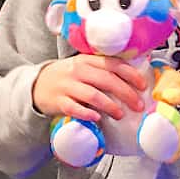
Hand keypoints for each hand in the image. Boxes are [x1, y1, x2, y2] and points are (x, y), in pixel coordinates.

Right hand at [33, 55, 147, 122]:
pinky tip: (96, 118)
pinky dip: (87, 113)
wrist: (36, 85)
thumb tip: (133, 78)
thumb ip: (103, 69)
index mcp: (87, 60)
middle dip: (125, 92)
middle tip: (138, 105)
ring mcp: (67, 86)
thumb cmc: (68, 77)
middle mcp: (77, 70)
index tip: (142, 85)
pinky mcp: (58, 101)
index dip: (130, 74)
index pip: (112, 63)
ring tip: (120, 114)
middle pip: (106, 79)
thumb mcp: (84, 67)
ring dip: (109, 105)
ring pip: (92, 94)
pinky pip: (74, 108)